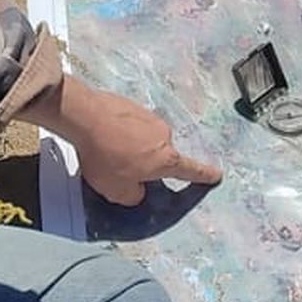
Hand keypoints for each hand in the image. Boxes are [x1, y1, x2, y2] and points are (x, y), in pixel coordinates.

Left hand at [38, 77, 221, 207]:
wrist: (85, 116)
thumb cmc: (105, 158)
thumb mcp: (117, 191)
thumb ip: (135, 196)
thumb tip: (139, 189)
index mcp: (166, 160)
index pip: (190, 171)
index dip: (203, 175)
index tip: (216, 174)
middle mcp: (164, 136)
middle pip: (160, 155)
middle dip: (145, 163)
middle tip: (121, 168)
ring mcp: (150, 117)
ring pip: (144, 139)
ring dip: (131, 146)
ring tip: (107, 150)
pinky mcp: (134, 105)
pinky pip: (131, 125)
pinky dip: (122, 132)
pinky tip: (104, 135)